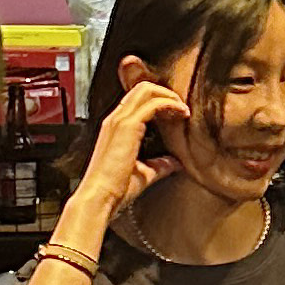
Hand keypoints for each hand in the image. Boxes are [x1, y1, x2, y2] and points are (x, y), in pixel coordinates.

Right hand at [80, 57, 192, 203]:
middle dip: (165, 92)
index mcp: (115, 127)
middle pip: (142, 88)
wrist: (100, 197)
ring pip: (147, 90)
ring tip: (183, 109)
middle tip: (182, 107)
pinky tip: (181, 114)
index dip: (158, 100)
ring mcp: (120, 120)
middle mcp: (116, 119)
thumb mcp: (143, 173)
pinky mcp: (128, 126)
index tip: (176, 113)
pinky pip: (153, 104)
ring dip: (169, 96)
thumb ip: (159, 165)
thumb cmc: (115, 189)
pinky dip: (170, 104)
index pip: (137, 99)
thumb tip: (175, 163)